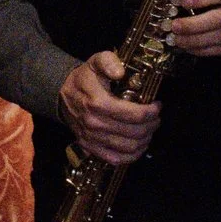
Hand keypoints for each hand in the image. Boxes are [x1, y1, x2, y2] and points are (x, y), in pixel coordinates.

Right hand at [59, 51, 161, 165]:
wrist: (62, 95)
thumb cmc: (84, 79)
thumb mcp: (96, 62)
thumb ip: (109, 62)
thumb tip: (120, 72)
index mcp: (97, 102)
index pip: (134, 115)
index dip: (151, 112)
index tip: (157, 106)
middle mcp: (94, 123)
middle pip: (134, 132)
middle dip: (151, 125)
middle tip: (156, 118)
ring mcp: (91, 138)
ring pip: (128, 147)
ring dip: (145, 140)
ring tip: (149, 130)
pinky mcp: (90, 148)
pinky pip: (115, 159)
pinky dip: (131, 156)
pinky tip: (139, 146)